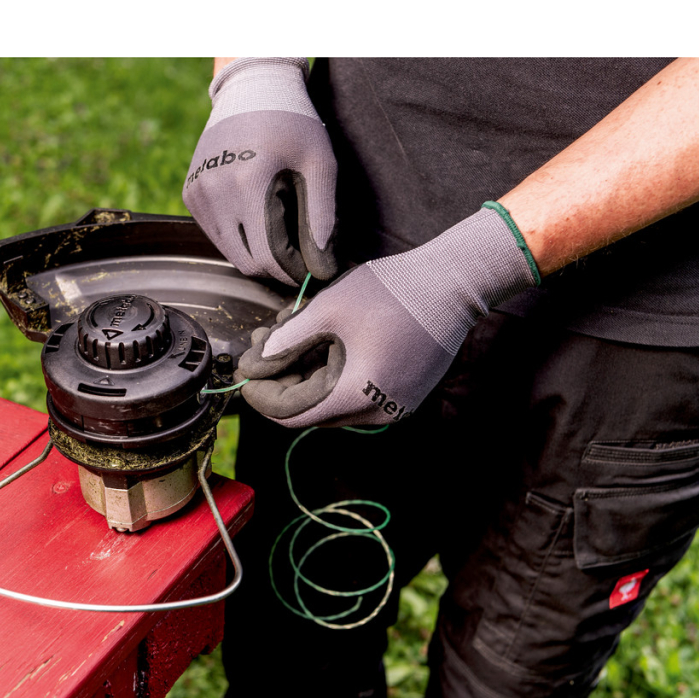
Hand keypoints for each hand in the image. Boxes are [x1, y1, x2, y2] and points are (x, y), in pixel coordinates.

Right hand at [182, 57, 337, 285]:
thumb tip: (322, 267)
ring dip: (256, 254)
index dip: (293, 271)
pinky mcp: (191, 195)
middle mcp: (217, 191)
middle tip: (298, 256)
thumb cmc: (293, 125)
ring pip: (230, 253)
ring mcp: (199, 193)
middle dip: (275, 268)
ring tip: (280, 233)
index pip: (269, 256)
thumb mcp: (319, 163)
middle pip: (247, 262)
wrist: (251, 90)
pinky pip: (216, 235)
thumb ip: (322, 216)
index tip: (311, 271)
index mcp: (250, 183)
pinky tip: (256, 216)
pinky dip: (238, 237)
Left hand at [238, 206, 537, 427]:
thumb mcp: (329, 310)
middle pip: (310, 411)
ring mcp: (393, 408)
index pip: (291, 414)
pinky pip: (354, 395)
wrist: (454, 284)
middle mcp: (376, 414)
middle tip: (261, 345)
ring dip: (304, 375)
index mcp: (356, 396)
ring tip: (287, 335)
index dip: (262, 394)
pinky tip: (319, 342)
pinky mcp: (403, 396)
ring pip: (331, 403)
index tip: (244, 368)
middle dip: (280, 380)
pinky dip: (331, 374)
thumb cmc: (393, 291)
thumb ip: (287, 341)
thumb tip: (256, 363)